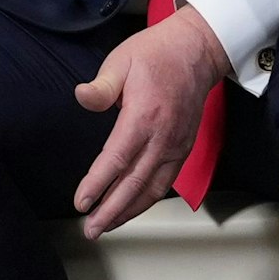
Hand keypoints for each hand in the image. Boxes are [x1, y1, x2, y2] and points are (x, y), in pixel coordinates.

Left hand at [71, 6, 228, 236]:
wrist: (197, 51)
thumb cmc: (155, 54)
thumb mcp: (121, 61)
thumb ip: (102, 86)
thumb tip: (82, 97)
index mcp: (143, 117)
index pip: (116, 160)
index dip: (98, 184)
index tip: (81, 202)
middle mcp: (163, 138)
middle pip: (134, 183)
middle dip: (111, 210)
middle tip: (91, 228)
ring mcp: (176, 145)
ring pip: (152, 188)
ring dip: (129, 210)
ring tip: (107, 225)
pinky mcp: (183, 147)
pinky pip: (165, 181)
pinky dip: (148, 199)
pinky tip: (133, 207)